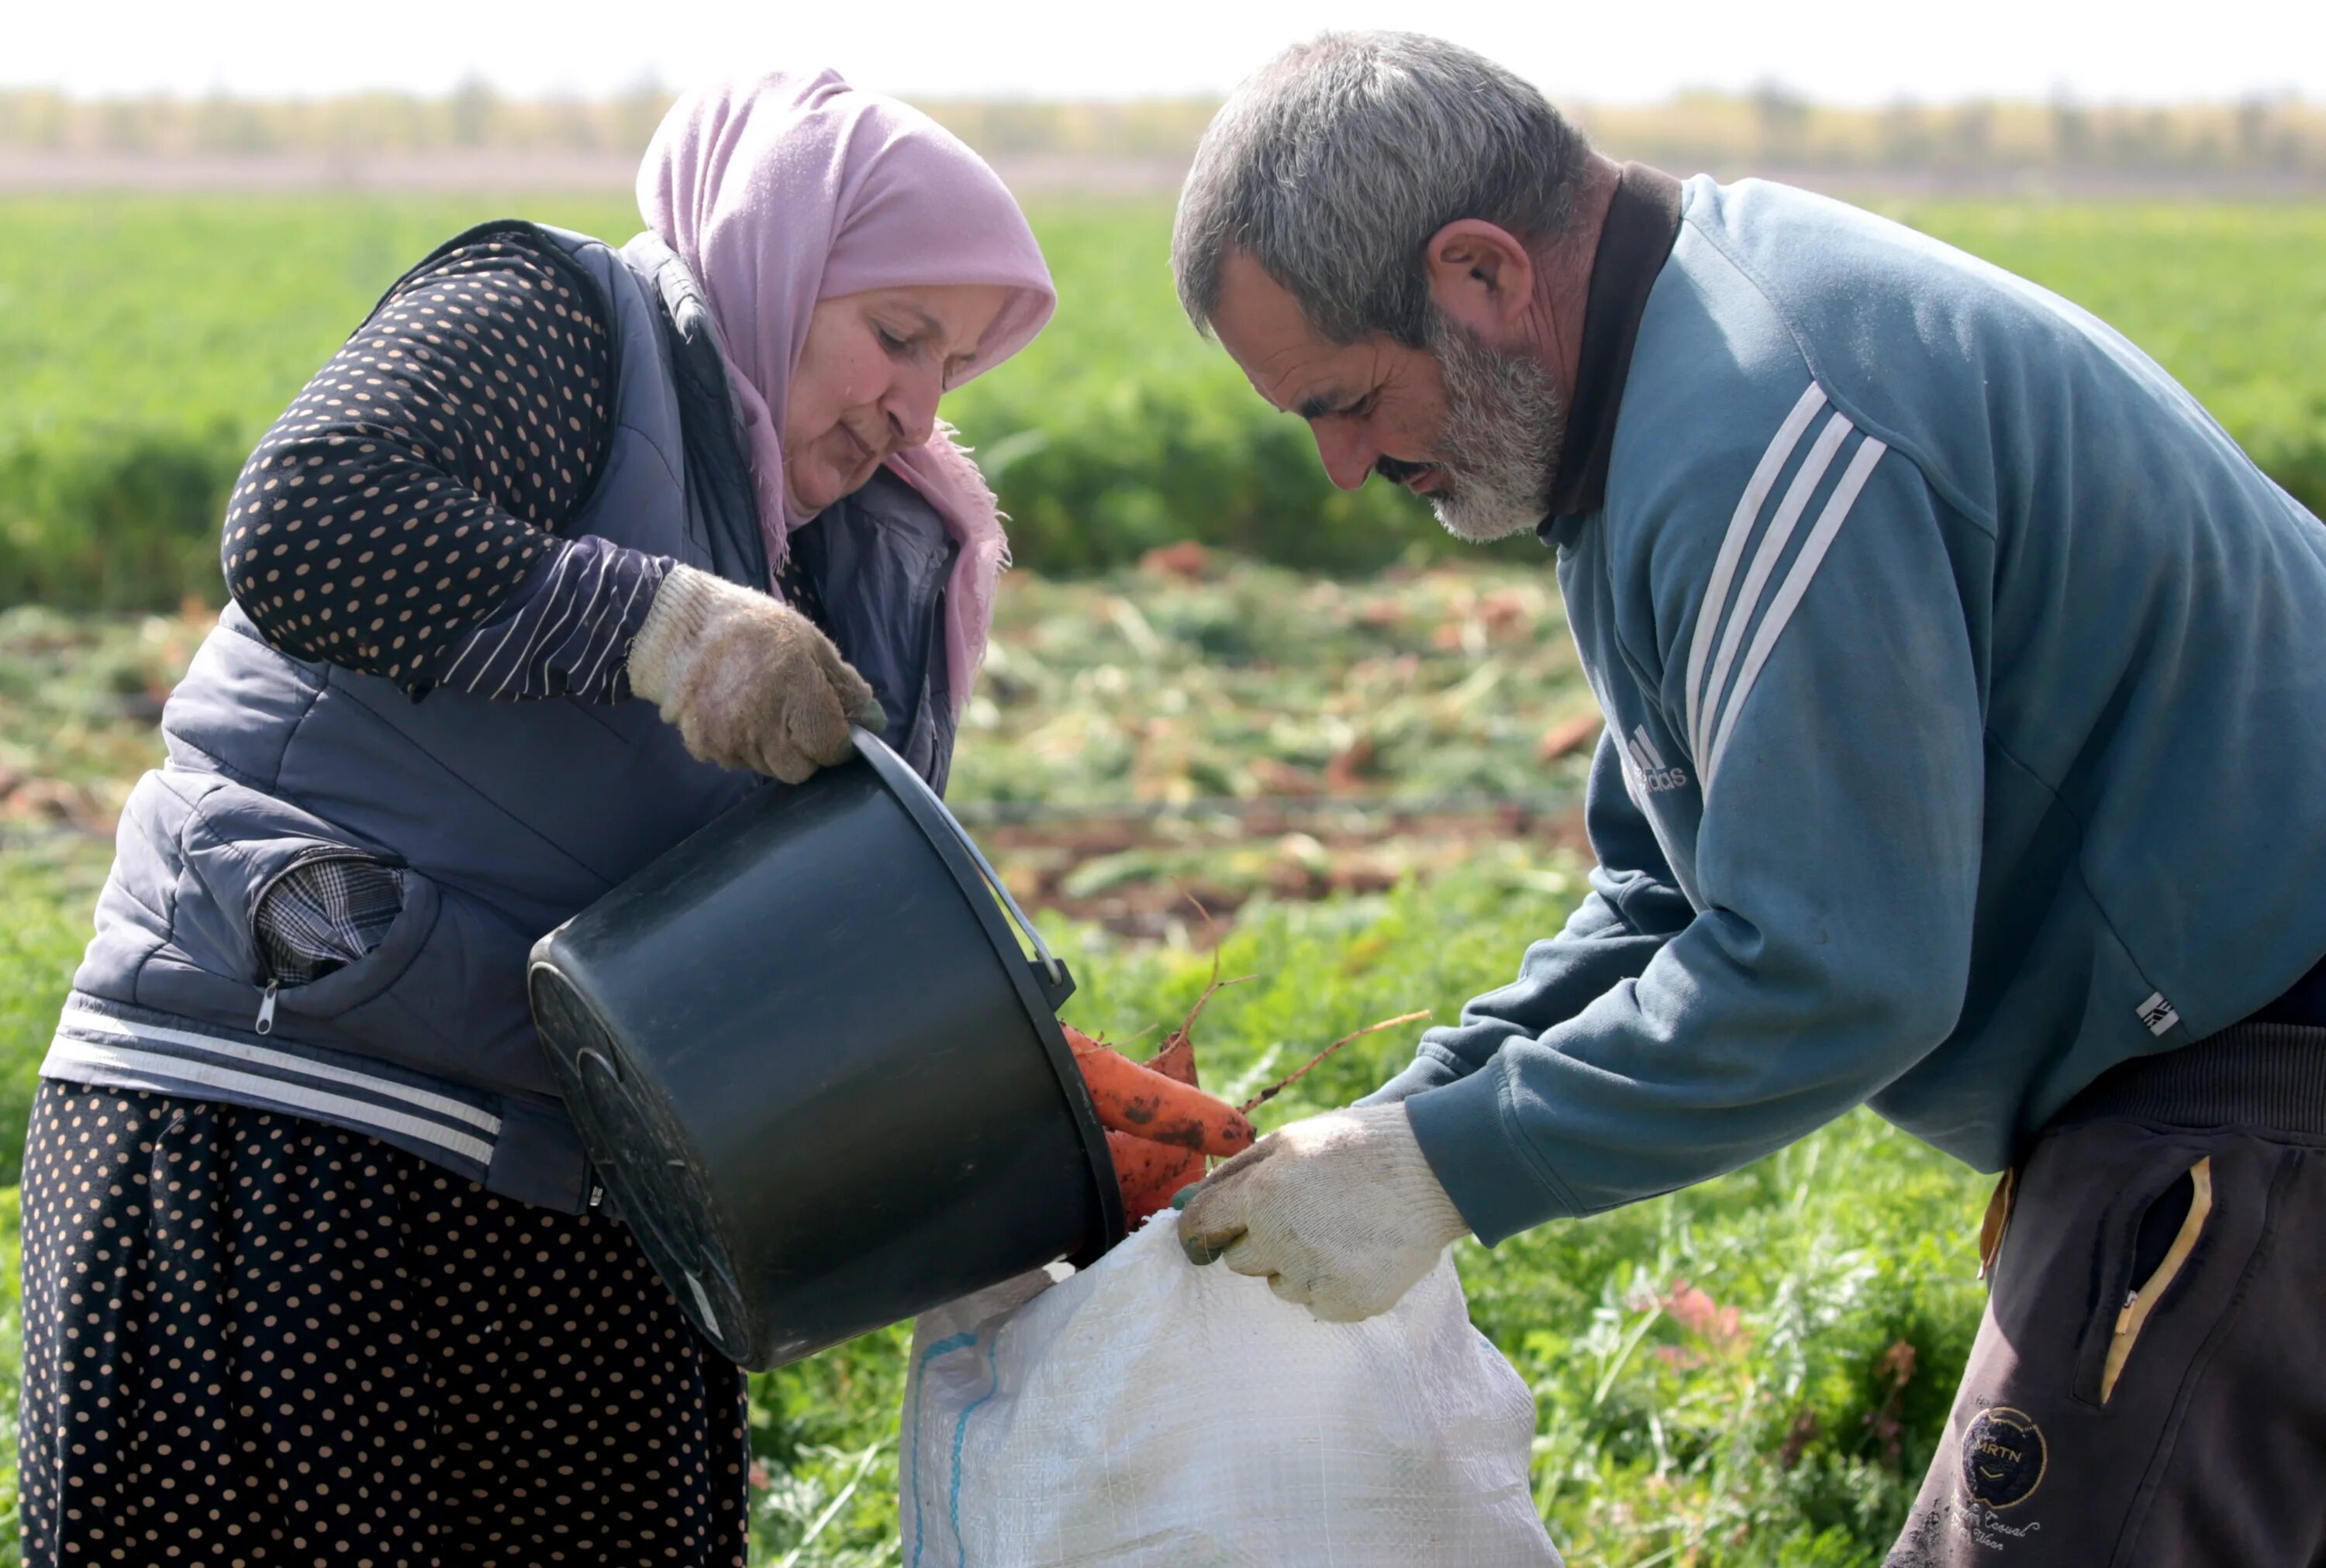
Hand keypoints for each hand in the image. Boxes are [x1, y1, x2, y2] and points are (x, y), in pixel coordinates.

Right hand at [627, 564, 885, 782]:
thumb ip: (842, 684)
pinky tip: (735, 714)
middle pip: (799, 770)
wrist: (679, 629)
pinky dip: (742, 746)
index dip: (837, 742)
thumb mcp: (808, 641)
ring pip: (768, 769)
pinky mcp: (704, 748)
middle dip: (805, 751)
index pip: (830, 747)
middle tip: (795, 719)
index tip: (833, 727)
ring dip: (774, 750)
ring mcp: (728, 739)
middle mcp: (761, 721)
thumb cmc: (751, 628)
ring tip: (762, 710)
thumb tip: (875, 721)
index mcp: (794, 688)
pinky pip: (737, 762)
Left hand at [1175, 1103, 1468, 1322]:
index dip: (1201, 1231)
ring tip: (1338, 1230)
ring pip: (1278, 1286)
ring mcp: (1315, 1277)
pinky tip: (1357, 1253)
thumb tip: (1182, 1206)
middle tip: (1302, 1215)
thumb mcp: (1290, 1141)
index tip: (1211, 1235)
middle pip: (1239, 1262)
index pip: (1200, 1227)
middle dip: (1259, 1242)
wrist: (1435, 1171)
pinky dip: (1330, 1284)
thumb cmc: (1356, 1147)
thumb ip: (1233, 1174)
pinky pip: (1315, 1304)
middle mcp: (1280, 1240)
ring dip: (1295, 1265)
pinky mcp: (1347, 1304)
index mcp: (1260, 1194)